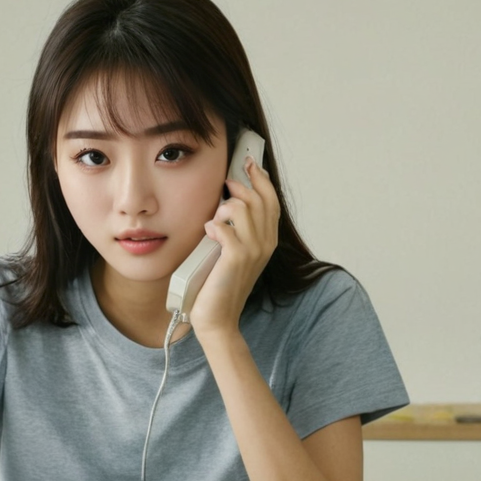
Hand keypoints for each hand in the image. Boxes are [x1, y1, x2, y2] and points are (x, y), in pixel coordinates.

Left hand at [190, 156, 278, 335]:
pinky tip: (209, 234)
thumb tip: (229, 199)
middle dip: (240, 186)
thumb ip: (239, 229)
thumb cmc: (221, 285)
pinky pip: (225, 227)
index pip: (271, 200)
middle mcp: (265, 244)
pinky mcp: (236, 258)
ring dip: (224, 208)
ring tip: (215, 222)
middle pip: (259, 199)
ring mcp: (253, 251)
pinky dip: (214, 226)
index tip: (249, 163)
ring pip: (243, 208)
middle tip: (225, 186)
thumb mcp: (235, 252)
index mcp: (268, 240)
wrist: (217, 318)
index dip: (261, 178)